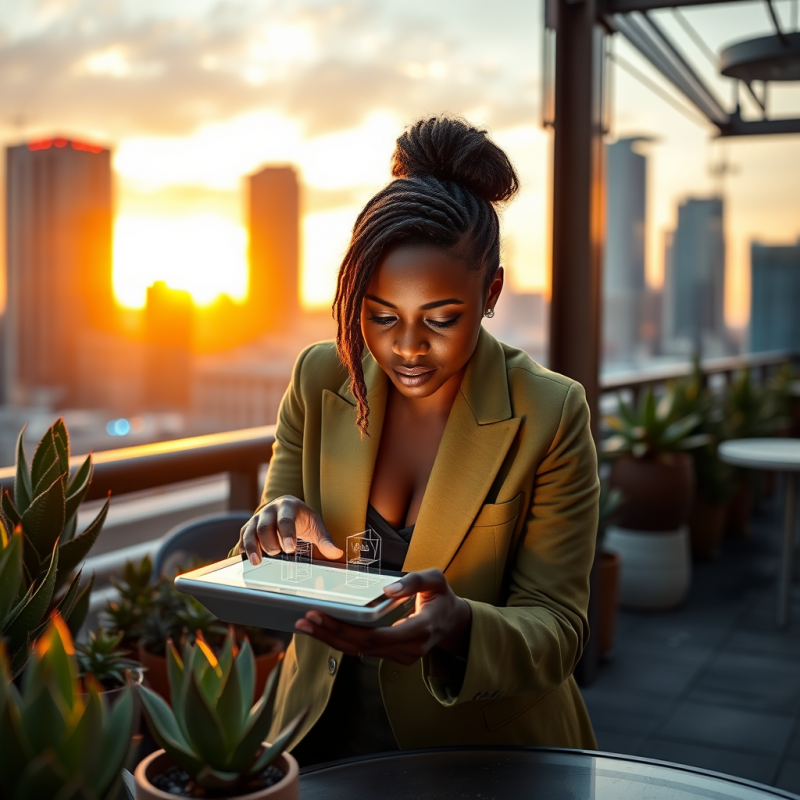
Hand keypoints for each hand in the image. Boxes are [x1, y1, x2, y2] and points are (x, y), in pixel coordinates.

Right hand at [234, 496, 342, 563]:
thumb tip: (336, 553)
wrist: (287, 509)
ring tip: (257, 562)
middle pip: (264, 526)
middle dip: (269, 541)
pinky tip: (247, 559)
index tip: (289, 549)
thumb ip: (325, 540)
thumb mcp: (316, 527)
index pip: (285, 520)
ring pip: (250, 531)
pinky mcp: (249, 528)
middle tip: (277, 554)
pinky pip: (243, 537)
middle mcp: (270, 510)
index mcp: (288, 506)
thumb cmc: (303, 519)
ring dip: (253, 547)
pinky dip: (244, 548)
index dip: (286, 534)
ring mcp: (257, 518)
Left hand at [294, 568, 471, 665]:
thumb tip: (388, 589)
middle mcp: (410, 649)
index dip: (346, 628)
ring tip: (306, 626)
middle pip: (362, 646)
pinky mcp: (394, 656)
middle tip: (305, 620)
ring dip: (331, 639)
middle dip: (330, 634)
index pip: (377, 636)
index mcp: (420, 629)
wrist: (454, 622)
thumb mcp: (436, 580)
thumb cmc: (442, 597)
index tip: (323, 616)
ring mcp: (402, 656)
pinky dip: (342, 640)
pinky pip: (364, 650)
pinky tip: (324, 631)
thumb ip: (414, 582)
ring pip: (360, 651)